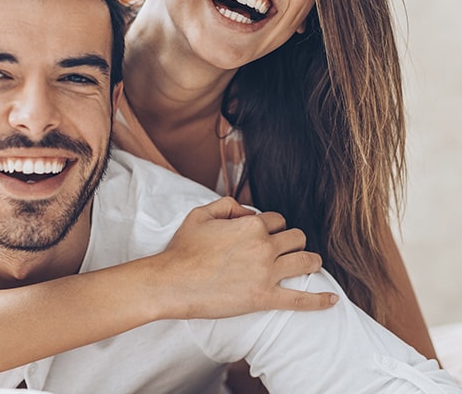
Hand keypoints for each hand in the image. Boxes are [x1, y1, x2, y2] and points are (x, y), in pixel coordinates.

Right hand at [154, 197, 337, 318]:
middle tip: (286, 248)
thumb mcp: (201, 214)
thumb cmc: (184, 248)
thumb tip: (246, 211)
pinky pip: (300, 299)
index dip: (272, 224)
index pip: (277, 219)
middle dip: (293, 240)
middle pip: (296, 237)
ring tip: (311, 263)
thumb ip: (227, 204)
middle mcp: (264, 246)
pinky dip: (319, 300)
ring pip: (306, 261)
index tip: (265, 233)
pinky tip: (332, 299)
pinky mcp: (265, 298)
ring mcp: (267, 273)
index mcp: (251, 225)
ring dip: (311, 260)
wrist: (174, 282)